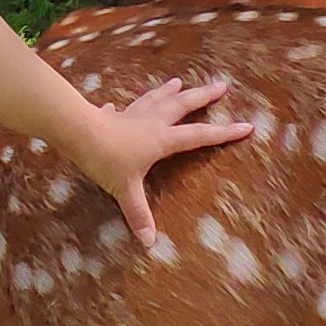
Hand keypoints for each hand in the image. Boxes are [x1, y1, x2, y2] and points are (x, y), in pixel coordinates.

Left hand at [67, 76, 251, 244]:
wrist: (78, 132)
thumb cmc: (106, 159)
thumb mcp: (125, 190)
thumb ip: (139, 215)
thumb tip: (150, 243)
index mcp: (161, 139)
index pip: (199, 136)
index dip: (224, 133)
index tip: (247, 126)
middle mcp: (151, 122)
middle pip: (183, 105)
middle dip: (203, 96)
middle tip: (222, 85)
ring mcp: (131, 115)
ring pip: (156, 99)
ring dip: (168, 91)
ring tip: (178, 81)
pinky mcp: (110, 116)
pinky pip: (120, 110)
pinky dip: (121, 108)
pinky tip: (113, 105)